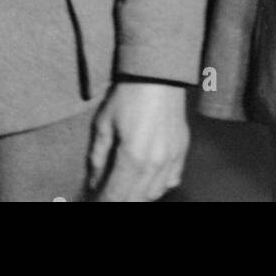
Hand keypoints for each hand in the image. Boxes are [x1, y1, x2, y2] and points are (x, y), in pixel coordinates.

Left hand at [88, 79, 188, 201]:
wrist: (159, 74)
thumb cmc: (128, 95)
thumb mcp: (104, 122)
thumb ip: (98, 155)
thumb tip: (94, 181)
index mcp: (132, 158)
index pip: (115, 196)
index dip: (102, 201)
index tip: (93, 200)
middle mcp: (154, 164)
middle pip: (135, 200)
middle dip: (118, 200)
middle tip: (105, 194)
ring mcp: (171, 159)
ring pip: (154, 194)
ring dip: (137, 196)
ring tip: (124, 190)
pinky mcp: (182, 151)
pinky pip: (172, 181)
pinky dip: (158, 187)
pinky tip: (146, 181)